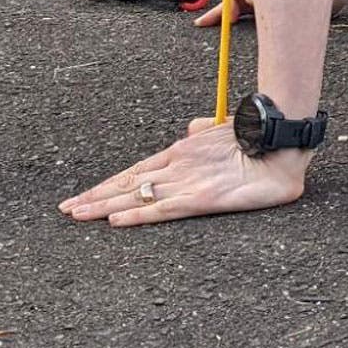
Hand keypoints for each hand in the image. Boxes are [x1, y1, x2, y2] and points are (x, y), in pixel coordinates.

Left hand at [59, 118, 307, 226]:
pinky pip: (162, 209)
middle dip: (94, 196)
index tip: (85, 194)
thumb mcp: (224, 135)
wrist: (281, 143)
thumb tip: (192, 127)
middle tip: (66, 209)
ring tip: (76, 215)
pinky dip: (137, 216)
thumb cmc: (258, 139)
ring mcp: (186, 182)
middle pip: (127, 184)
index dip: (108, 184)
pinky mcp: (201, 198)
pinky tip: (114, 220)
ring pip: (136, 196)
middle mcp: (177, 166)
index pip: (136, 172)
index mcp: (182, 153)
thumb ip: (204, 132)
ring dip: (103, 207)